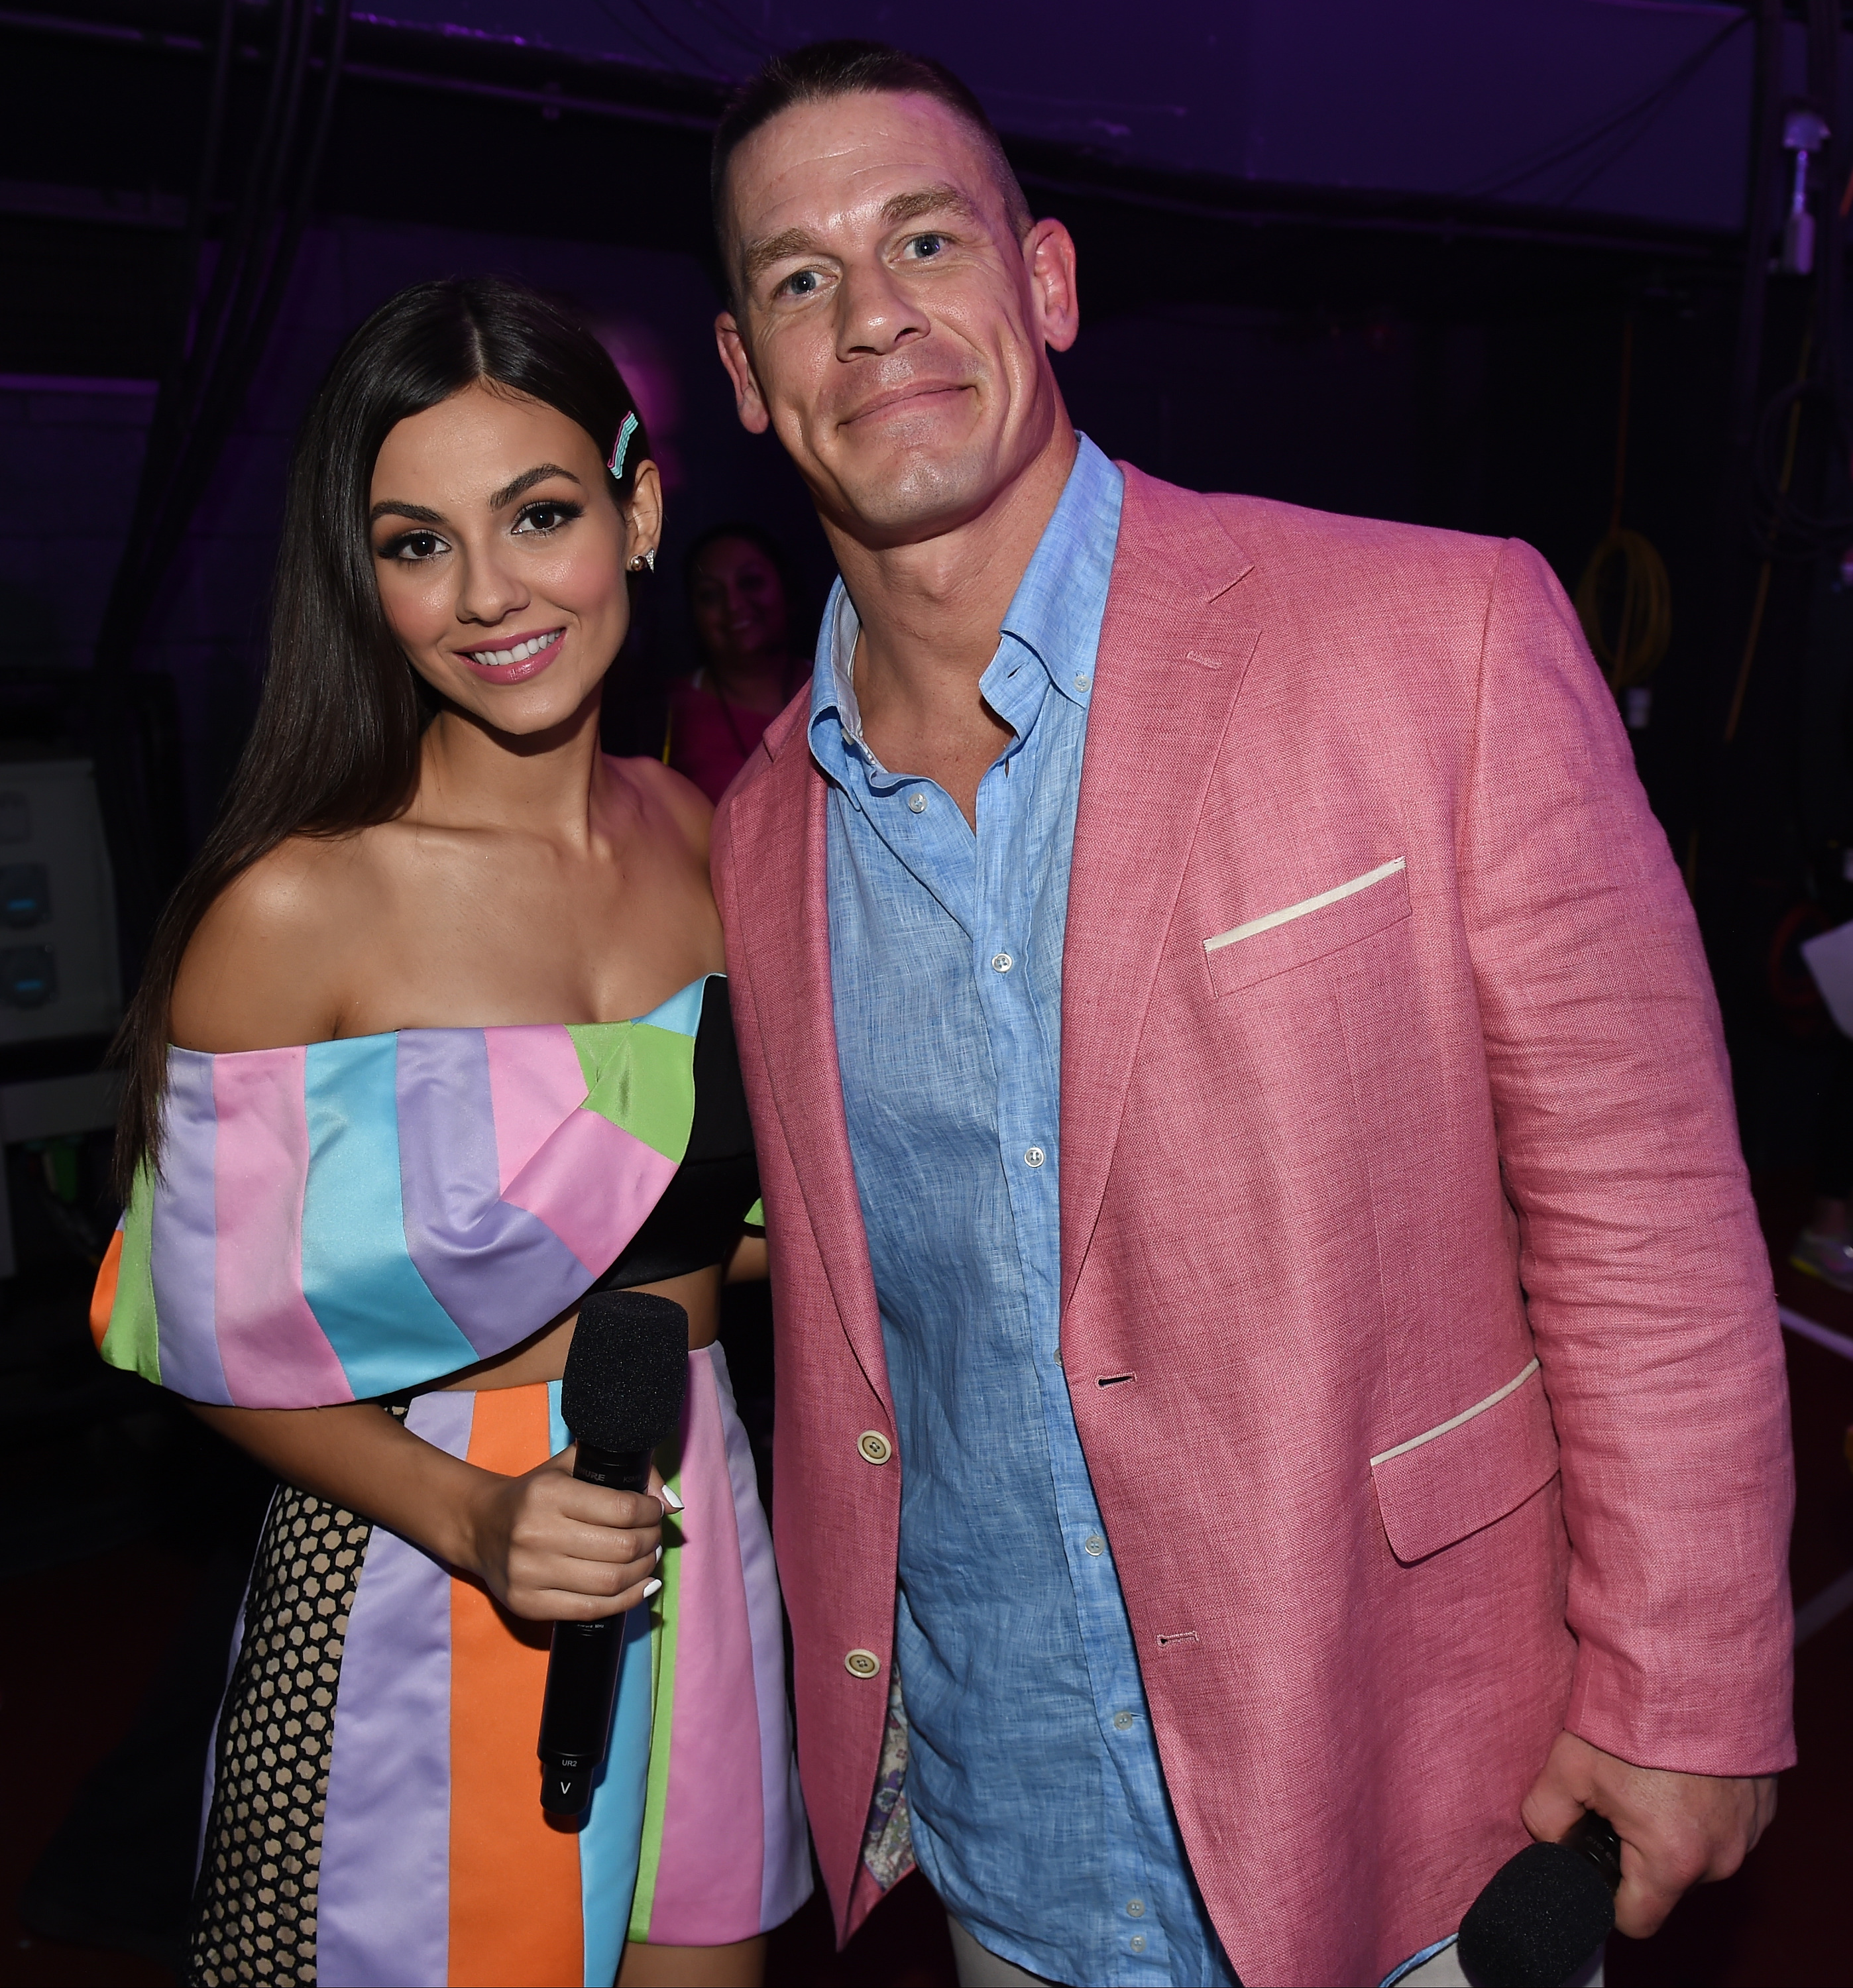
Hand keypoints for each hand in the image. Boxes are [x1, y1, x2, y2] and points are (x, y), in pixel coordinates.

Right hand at [463, 1447, 666, 1621]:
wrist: (480, 1526)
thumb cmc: (535, 1493)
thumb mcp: (573, 1466)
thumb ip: (626, 1473)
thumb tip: (673, 1504)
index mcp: (549, 1494)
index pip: (622, 1509)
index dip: (650, 1512)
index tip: (655, 1511)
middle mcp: (536, 1534)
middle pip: (621, 1549)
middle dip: (650, 1542)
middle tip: (654, 1536)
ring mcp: (529, 1574)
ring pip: (610, 1582)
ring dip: (643, 1572)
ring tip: (647, 1559)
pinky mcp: (527, 1604)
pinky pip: (591, 1610)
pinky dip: (625, 1600)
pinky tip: (638, 1587)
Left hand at [1521, 1730, 1776, 1937]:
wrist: (1692, 1662)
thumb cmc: (1630, 1716)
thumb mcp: (1567, 1766)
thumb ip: (1546, 1817)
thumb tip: (1549, 1839)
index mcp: (1672, 1860)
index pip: (1636, 1918)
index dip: (1606, 1895)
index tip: (1594, 1859)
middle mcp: (1720, 1858)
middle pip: (1666, 1881)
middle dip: (1638, 1849)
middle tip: (1619, 1795)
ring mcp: (1748, 1832)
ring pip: (1697, 1852)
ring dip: (1673, 1825)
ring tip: (1650, 1773)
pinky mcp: (1764, 1806)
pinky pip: (1724, 1825)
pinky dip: (1703, 1806)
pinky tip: (1681, 1766)